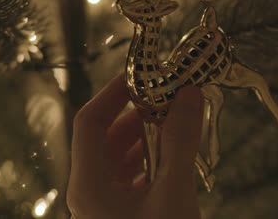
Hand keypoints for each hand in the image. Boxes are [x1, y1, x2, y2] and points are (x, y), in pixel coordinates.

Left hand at [67, 75, 203, 218]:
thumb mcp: (173, 191)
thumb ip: (180, 142)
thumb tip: (188, 94)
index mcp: (88, 186)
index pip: (89, 122)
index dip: (112, 93)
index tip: (141, 74)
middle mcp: (89, 194)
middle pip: (106, 138)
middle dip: (138, 115)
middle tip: (169, 98)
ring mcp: (104, 207)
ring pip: (120, 158)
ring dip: (147, 138)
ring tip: (178, 124)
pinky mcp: (122, 216)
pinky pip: (131, 178)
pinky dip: (152, 162)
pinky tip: (176, 157)